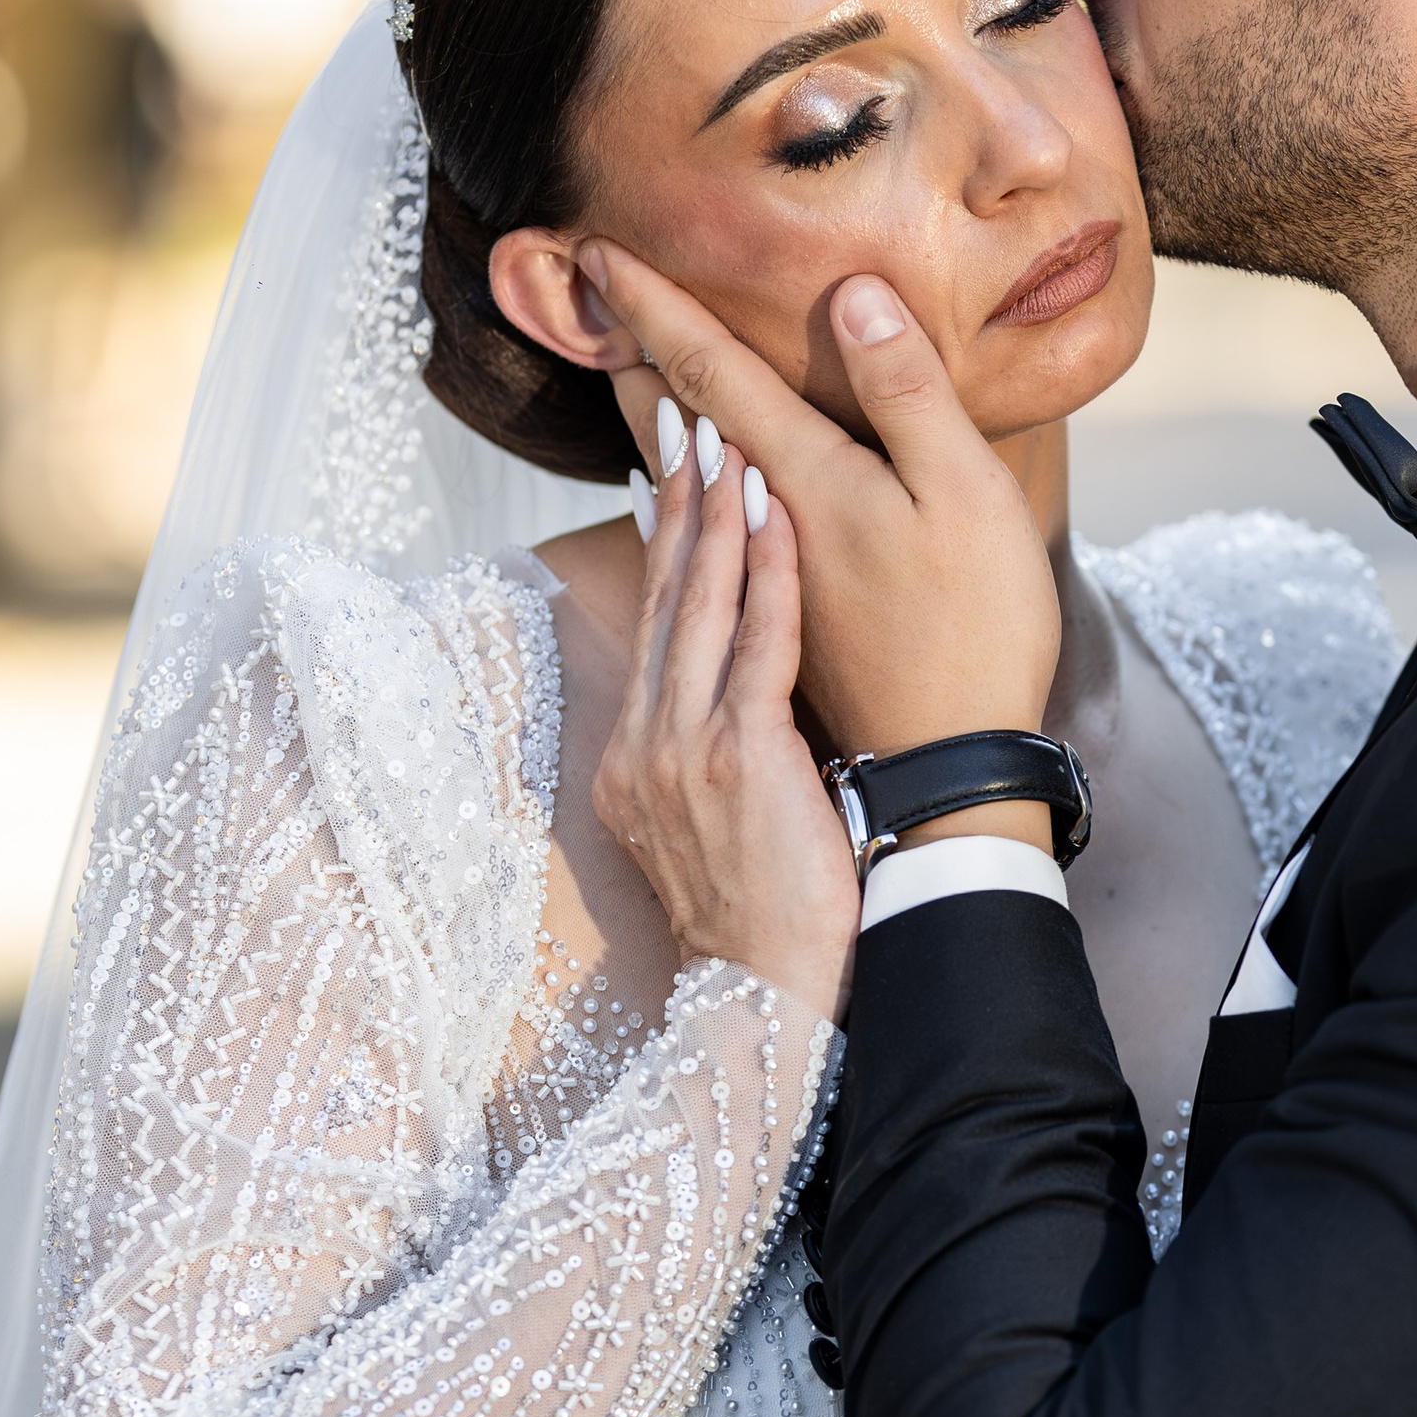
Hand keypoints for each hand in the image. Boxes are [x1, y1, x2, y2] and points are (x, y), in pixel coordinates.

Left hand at [576, 246, 1061, 763]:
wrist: (952, 777)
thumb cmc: (977, 630)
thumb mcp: (964, 494)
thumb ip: (907, 394)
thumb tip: (851, 295)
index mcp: (801, 485)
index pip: (709, 375)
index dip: (654, 308)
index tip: (595, 250)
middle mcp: (762, 535)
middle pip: (678, 432)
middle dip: (633, 359)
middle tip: (583, 299)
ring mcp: (767, 585)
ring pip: (684, 492)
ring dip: (653, 429)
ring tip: (626, 382)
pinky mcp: (784, 627)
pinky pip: (704, 548)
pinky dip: (684, 508)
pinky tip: (681, 516)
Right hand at [593, 424, 857, 1019]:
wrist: (767, 999)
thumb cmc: (765, 921)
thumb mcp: (713, 831)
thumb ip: (712, 761)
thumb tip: (735, 706)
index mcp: (637, 760)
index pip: (652, 627)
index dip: (662, 545)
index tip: (665, 473)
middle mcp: (646, 744)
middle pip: (664, 599)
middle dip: (679, 503)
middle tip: (689, 418)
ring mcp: (684, 750)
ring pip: (702, 607)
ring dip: (719, 515)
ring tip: (732, 438)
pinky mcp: (739, 758)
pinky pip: (755, 645)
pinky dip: (768, 573)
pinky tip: (780, 516)